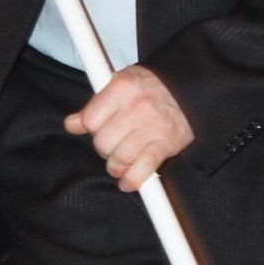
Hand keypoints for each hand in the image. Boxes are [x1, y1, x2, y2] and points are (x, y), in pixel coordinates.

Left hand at [65, 65, 193, 191]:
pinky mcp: (166, 144)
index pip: (90, 119)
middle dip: (104, 149)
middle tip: (113, 145)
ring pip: (120, 159)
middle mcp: (136, 107)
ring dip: (116, 167)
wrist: (191, 87)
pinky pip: (143, 169)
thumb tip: (71, 124)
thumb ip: (97, 104)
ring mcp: (152, 127)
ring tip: (120, 164)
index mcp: (122, 88)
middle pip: (103, 143)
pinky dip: (132, 180)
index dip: (91, 129)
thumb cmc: (153, 86)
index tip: (98, 130)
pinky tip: (127, 181)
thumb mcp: (122, 83)